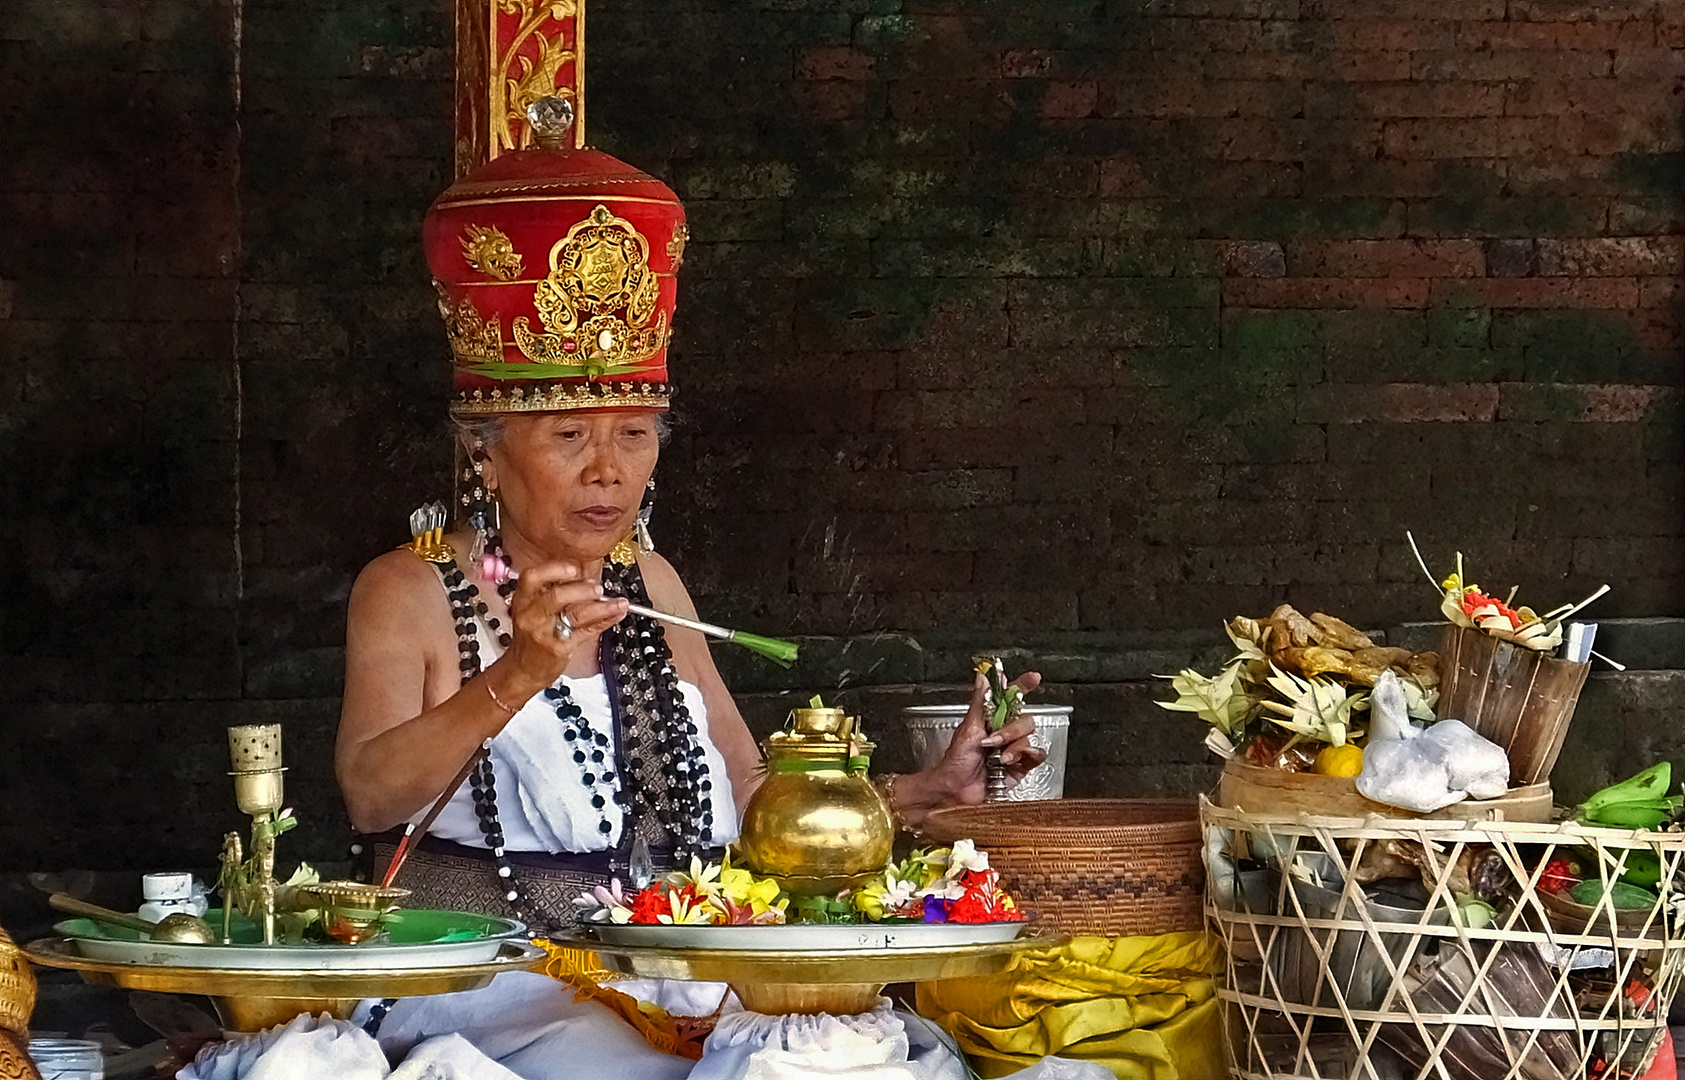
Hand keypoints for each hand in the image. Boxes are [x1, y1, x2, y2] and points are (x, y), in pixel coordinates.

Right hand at [496, 561, 627, 697]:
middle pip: (556, 596)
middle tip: (598, 588)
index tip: (575, 568)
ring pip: (575, 615)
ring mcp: (544, 633)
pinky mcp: (558, 649)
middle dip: (581, 589)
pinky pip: (586, 632)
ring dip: (601, 607)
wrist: (523, 670)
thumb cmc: (532, 637)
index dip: (555, 569)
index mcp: (523, 600)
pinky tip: (616, 615)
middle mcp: (530, 615)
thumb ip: (559, 594)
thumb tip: (590, 581)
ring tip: (618, 602)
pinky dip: (605, 622)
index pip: (533, 577)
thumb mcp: (536, 612)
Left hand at [897, 671, 1045, 824]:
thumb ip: (979, 702)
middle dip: (1011, 728)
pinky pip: (1036, 755)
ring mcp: (1014, 750)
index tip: (1033, 678)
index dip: (1023, 686)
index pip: (1012, 699)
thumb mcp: (967, 728)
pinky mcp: (1020, 768)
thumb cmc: (955, 761)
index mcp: (992, 720)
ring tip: (1000, 756)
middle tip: (994, 739)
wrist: (955, 789)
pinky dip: (1024, 756)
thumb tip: (982, 677)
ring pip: (1031, 736)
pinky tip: (1009, 762)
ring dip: (1014, 744)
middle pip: (1025, 719)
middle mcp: (1005, 733)